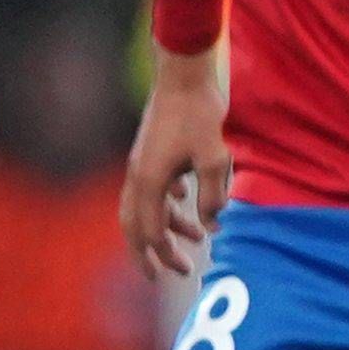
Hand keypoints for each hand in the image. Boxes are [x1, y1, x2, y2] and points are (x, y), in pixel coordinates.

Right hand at [119, 46, 231, 276]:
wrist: (184, 75)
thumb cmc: (200, 113)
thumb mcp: (214, 157)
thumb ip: (213, 194)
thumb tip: (213, 226)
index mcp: (149, 180)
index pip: (150, 230)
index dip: (163, 255)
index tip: (180, 273)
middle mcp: (138, 175)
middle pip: (134, 225)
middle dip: (149, 252)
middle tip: (165, 274)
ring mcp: (143, 162)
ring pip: (145, 206)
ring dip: (166, 226)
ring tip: (196, 238)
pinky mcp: (152, 151)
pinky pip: (152, 188)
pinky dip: (166, 203)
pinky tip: (184, 201)